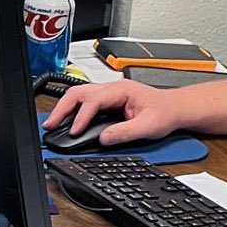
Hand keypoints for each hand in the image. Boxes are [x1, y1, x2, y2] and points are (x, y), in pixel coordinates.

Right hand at [42, 79, 181, 145]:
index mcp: (122, 90)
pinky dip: (72, 110)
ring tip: (52, 124)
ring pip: (79, 95)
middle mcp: (113, 88)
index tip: (74, 131)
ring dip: (64, 108)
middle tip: (50, 125)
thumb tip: (104, 138)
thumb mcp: (149, 126)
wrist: (176, 108)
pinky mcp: (108, 101)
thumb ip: (126, 132)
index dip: (81, 117)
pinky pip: (85, 102)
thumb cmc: (166, 112)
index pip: (94, 100)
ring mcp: (110, 93)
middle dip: (62, 108)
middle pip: (79, 92)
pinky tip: (66, 121)